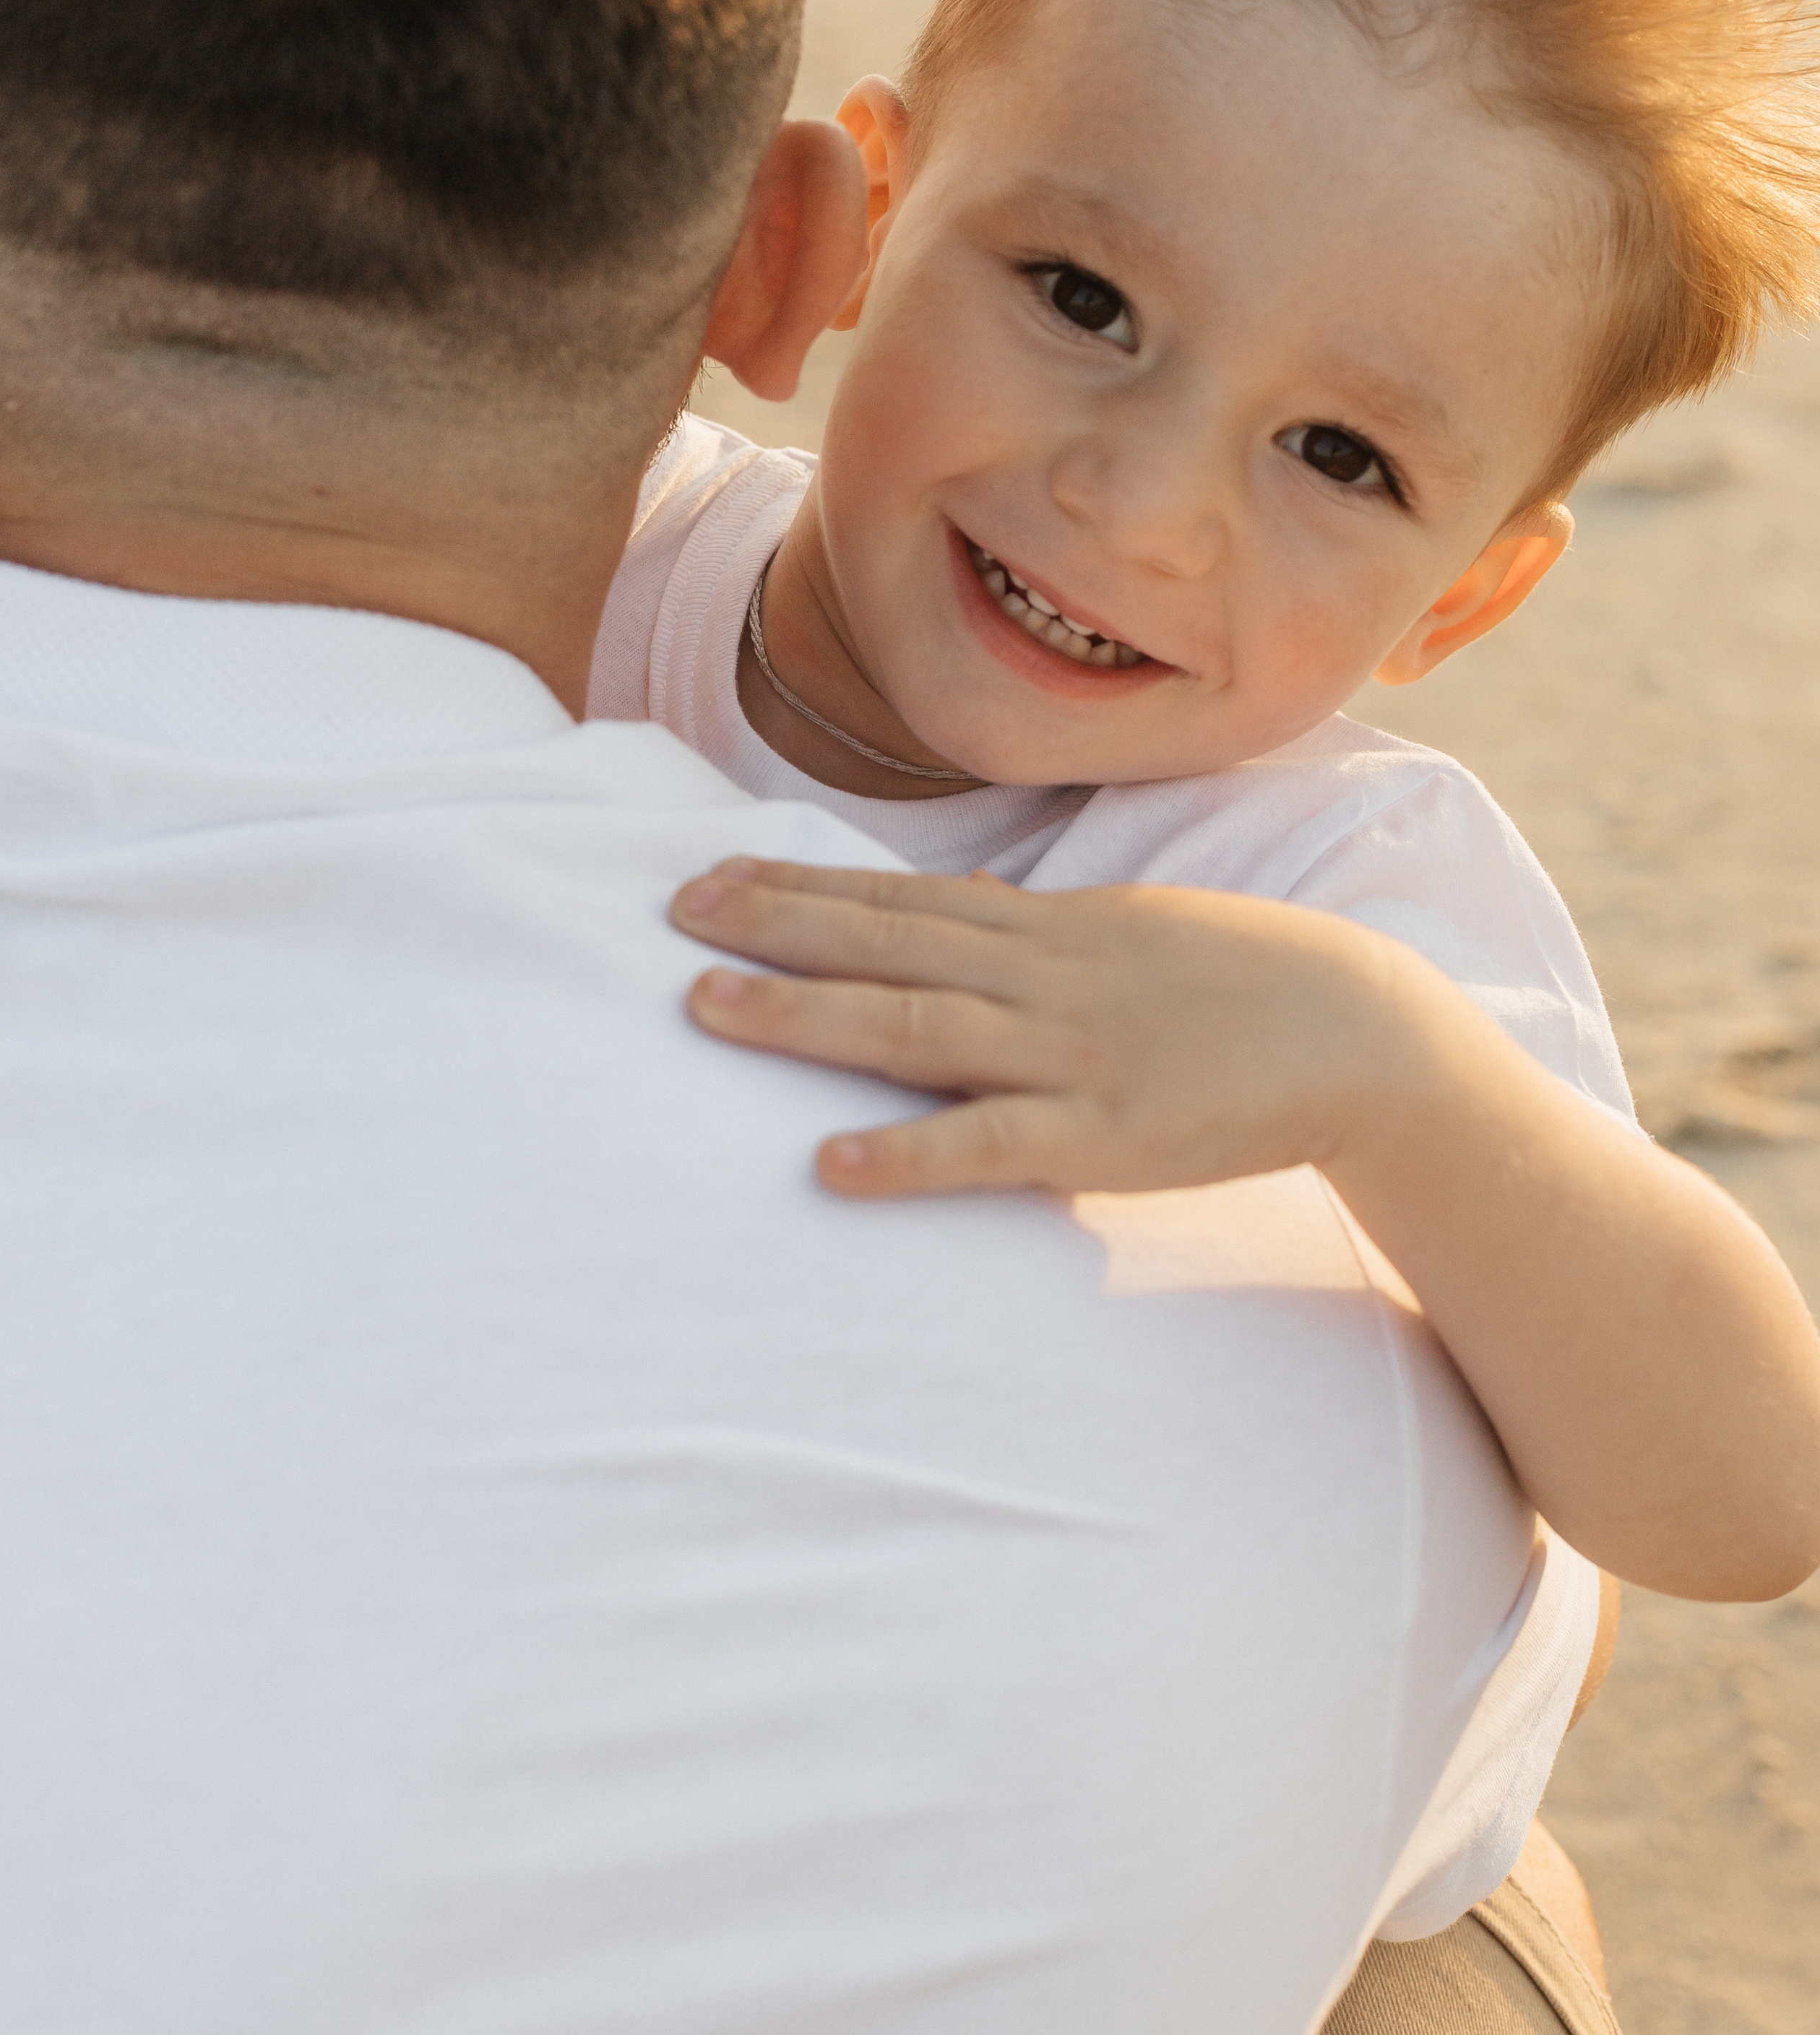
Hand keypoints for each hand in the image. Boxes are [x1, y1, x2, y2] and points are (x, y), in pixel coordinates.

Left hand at [669, 856, 1420, 1196]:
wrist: (1361, 1032)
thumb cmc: (1241, 984)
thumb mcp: (1129, 930)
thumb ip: (1035, 923)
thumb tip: (963, 895)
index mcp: (1049, 927)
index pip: (901, 898)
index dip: (802, 884)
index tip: (711, 872)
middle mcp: (1043, 975)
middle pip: (887, 943)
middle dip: (775, 924)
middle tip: (673, 913)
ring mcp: (1071, 1052)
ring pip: (915, 1025)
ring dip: (805, 1015)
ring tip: (705, 1004)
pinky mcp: (1107, 1134)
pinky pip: (993, 1142)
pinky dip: (910, 1150)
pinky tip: (832, 1162)